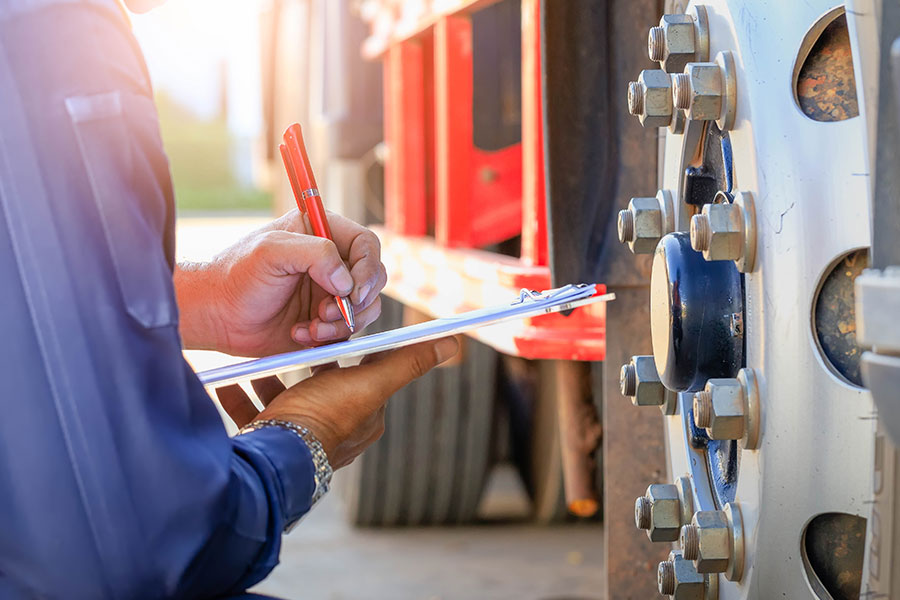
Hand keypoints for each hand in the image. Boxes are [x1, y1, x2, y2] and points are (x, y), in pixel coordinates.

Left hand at [176, 210, 386, 355]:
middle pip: (374, 278)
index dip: (368, 268)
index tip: (353, 291)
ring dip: (342, 323)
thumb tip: (347, 280)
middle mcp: (332, 262)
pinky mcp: (328, 320)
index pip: (366, 244)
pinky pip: (348, 332)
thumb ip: (315, 253)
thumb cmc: (236, 276)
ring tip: (311, 327)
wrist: (217, 316)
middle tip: (326, 311)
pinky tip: (300, 334)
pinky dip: (329, 338)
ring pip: (367, 308)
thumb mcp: (270, 252)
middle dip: (356, 301)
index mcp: (322, 232)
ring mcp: (332, 292)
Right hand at [215, 337, 459, 467]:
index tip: (331, 325)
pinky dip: (242, 396)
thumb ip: (407, 362)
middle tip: (290, 337)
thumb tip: (452, 343)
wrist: (275, 456)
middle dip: (303, 360)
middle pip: (321, 384)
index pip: (362, 372)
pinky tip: (228, 381)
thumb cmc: (325, 416)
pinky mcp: (270, 442)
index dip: (348, 348)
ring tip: (255, 359)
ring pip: (285, 399)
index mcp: (363, 416)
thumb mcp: (369, 382)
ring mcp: (301, 437)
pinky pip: (256, 415)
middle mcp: (336, 430)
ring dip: (269, 376)